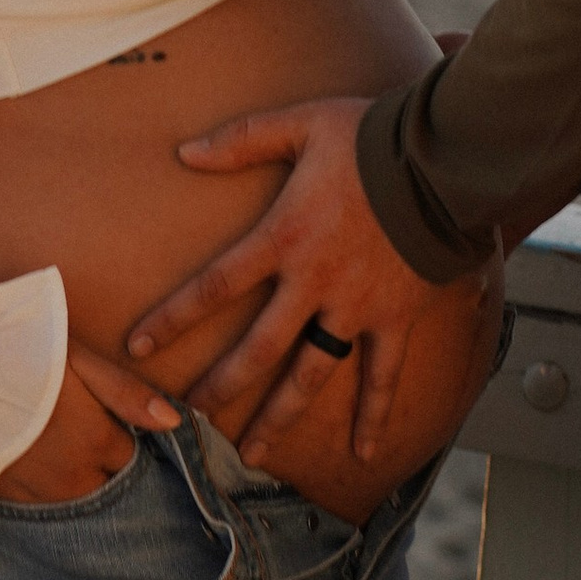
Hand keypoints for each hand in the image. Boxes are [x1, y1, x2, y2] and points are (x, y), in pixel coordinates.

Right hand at [0, 337, 181, 505]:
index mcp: (96, 441)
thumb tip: (175, 423)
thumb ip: (126, 393)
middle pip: (109, 487)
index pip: (133, 457)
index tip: (115, 423)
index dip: (126, 439)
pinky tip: (34, 464)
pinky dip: (45, 490)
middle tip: (90, 439)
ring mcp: (38, 495)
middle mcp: (73, 478)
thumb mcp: (79, 360)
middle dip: (108, 469)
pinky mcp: (6, 499)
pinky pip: (40, 507)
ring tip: (62, 451)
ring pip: (77, 501)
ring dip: (78, 483)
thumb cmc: (19, 354)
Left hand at [127, 94, 446, 465]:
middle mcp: (313, 282)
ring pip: (310, 373)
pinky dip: (373, 415)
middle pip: (257, 347)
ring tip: (255, 453)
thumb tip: (184, 152)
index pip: (215, 284)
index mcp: (284, 236)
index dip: (174, 316)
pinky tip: (363, 454)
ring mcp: (355, 307)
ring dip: (281, 415)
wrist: (441, 162)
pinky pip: (382, 375)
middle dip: (222, 384)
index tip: (138, 345)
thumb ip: (242, 139)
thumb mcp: (301, 125)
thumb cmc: (370, 137)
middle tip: (193, 415)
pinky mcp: (394, 318)